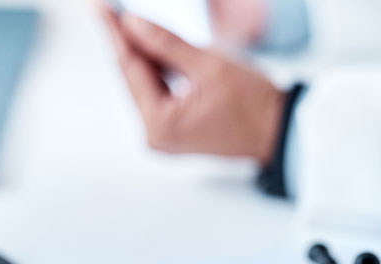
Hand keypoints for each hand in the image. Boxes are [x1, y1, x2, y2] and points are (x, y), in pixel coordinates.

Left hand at [98, 4, 283, 163]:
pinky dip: (155, 70)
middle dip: (124, 41)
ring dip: (139, 53)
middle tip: (106, 10)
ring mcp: (164, 135)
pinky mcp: (174, 130)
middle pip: (133, 78)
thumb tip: (133, 25)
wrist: (279, 131)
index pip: (130, 69)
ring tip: (124, 22)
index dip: (116, 34)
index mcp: (160, 124)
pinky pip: (157, 94)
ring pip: (144, 84)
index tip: (101, 10)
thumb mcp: (208, 65)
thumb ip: (166, 44)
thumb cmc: (253, 105)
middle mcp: (155, 135)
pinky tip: (148, 46)